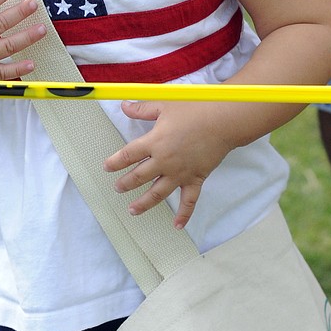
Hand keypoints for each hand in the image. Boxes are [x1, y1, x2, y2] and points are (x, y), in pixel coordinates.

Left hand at [103, 100, 232, 228]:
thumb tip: (123, 106)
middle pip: (139, 177)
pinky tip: (177, 225)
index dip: (115, 162)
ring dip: (144, 203)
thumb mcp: (165, 104)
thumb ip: (143, 109)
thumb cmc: (195, 110)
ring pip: (157, 193)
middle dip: (125, 184)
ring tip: (132, 210)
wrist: (222, 121)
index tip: (107, 167)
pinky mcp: (195, 179)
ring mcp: (180, 173)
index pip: (128, 155)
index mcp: (154, 142)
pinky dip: (184, 214)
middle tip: (118, 188)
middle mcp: (164, 161)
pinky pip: (188, 201)